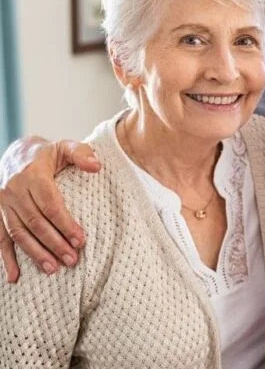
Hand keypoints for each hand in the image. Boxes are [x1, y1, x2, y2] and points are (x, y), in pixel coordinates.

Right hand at [0, 137, 100, 282]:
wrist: (16, 153)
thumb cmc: (48, 154)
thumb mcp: (66, 146)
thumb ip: (82, 154)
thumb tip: (97, 167)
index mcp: (33, 174)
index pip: (50, 204)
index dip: (65, 224)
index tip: (81, 240)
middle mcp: (14, 190)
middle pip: (35, 222)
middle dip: (54, 243)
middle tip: (72, 260)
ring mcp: (3, 203)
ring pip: (18, 233)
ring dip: (35, 253)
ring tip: (53, 269)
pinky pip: (0, 238)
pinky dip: (6, 258)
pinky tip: (15, 276)